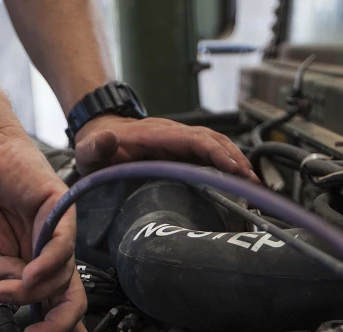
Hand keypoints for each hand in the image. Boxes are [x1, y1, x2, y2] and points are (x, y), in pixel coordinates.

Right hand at [0, 126, 105, 331]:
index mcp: (34, 268)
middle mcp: (52, 255)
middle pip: (72, 300)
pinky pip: (62, 245)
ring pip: (62, 278)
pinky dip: (46, 266)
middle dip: (60, 328)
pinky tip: (28, 275)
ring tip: (8, 291)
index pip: (61, 306)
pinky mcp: (60, 210)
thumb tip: (10, 299)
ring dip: (34, 293)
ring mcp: (58, 234)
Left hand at [73, 115, 258, 180]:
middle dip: (236, 160)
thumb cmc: (96, 146)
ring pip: (217, 145)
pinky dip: (229, 165)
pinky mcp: (183, 151)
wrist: (98, 136)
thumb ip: (96, 146)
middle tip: (253, 184)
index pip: (193, 140)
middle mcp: (173, 135)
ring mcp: (180, 142)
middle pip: (213, 141)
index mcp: (155, 136)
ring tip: (254, 185)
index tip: (233, 168)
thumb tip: (108, 138)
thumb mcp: (88, 149)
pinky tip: (240, 182)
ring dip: (237, 162)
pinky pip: (211, 153)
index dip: (215, 153)